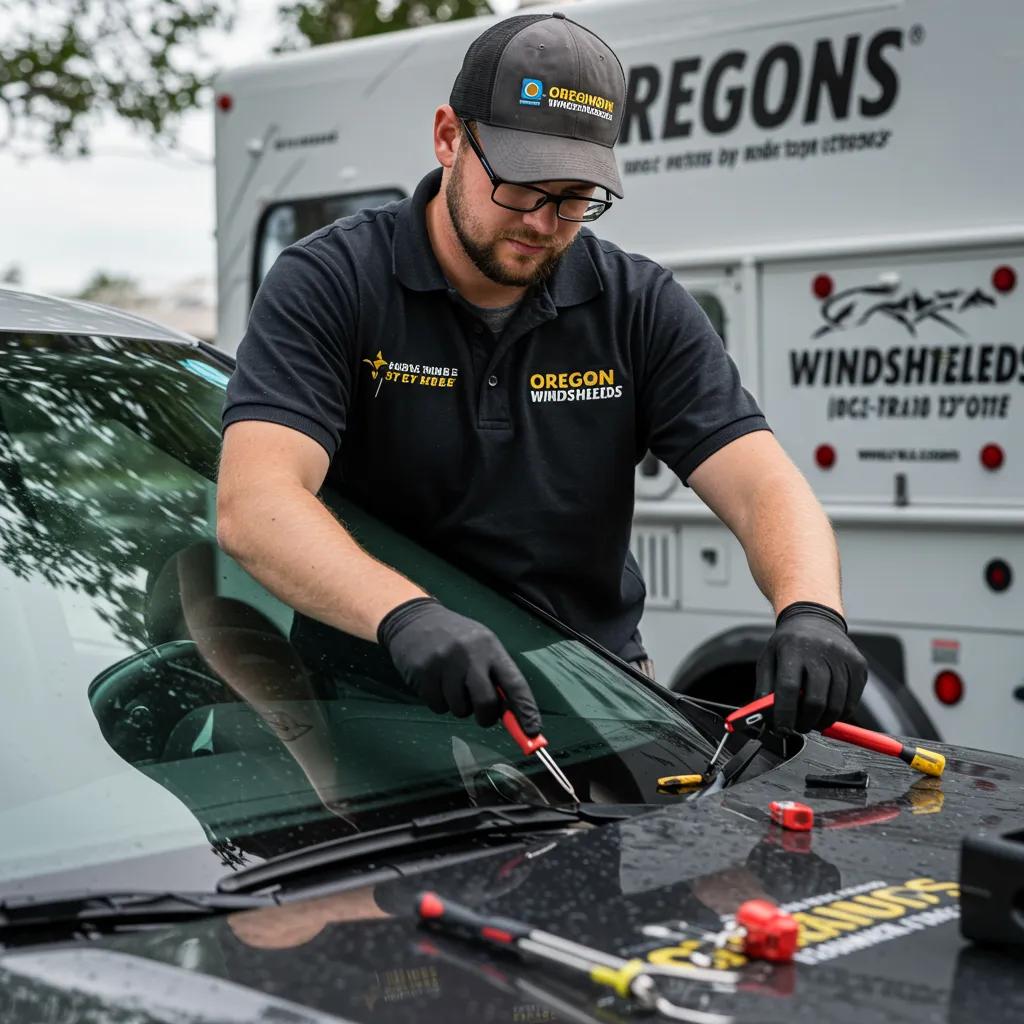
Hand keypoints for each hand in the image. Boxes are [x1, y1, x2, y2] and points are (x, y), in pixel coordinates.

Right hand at [377, 598, 541, 734]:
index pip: (514, 683)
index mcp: (490, 647)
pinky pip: (438, 706)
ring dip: (460, 707)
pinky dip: (440, 703)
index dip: (526, 710)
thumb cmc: (457, 638)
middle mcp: (469, 654)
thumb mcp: (482, 646)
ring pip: (460, 709)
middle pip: (486, 703)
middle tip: (483, 716)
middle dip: (486, 717)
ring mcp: (445, 663)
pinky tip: (436, 684)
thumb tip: (513, 715)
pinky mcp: (423, 673)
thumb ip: (496, 676)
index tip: (533, 732)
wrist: (415, 620)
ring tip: (453, 687)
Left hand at [755, 602, 866, 733]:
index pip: (789, 687)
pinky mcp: (859, 665)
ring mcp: (843, 657)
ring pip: (836, 705)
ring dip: (822, 721)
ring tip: (812, 720)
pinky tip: (828, 710)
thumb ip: (765, 688)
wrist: (815, 619)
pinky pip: (852, 701)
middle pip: (816, 700)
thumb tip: (765, 718)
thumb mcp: (769, 659)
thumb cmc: (788, 644)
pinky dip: (839, 713)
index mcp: (792, 648)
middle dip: (805, 722)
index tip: (782, 729)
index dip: (785, 713)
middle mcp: (820, 650)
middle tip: (798, 727)